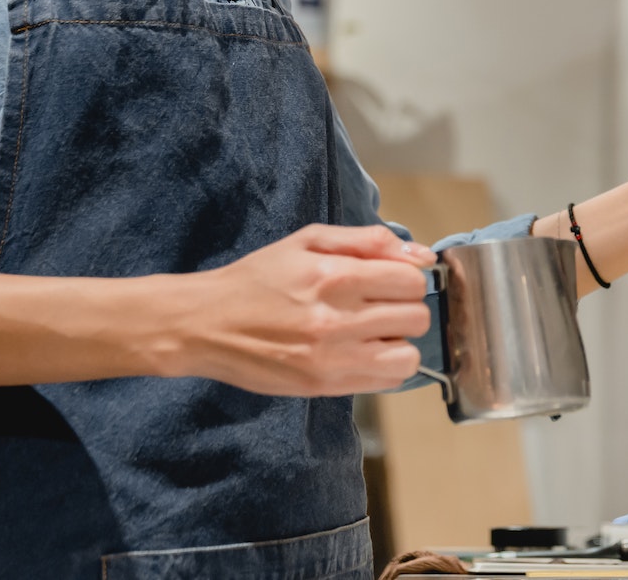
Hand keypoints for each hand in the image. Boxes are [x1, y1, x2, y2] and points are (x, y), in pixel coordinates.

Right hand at [175, 224, 436, 396]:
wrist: (207, 324)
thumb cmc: (258, 278)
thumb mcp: (308, 240)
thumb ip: (368, 241)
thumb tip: (421, 255)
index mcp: (334, 276)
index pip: (412, 281)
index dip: (407, 277)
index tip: (390, 280)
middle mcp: (337, 321)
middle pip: (416, 318)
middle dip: (405, 308)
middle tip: (379, 305)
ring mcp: (332, 360)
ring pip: (409, 357)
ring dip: (399, 342)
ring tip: (374, 332)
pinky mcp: (325, 387)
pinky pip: (387, 383)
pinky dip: (384, 367)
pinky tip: (361, 352)